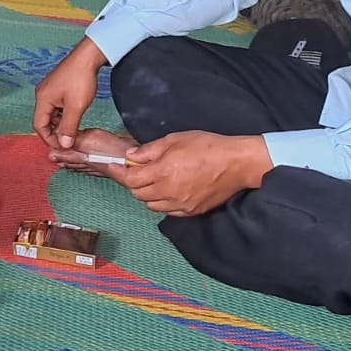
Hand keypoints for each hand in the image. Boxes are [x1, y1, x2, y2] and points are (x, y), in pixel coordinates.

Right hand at [33, 39, 106, 154]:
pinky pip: (56, 106)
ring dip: (60, 124)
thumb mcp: (76, 107)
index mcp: (42, 99)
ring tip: (73, 130)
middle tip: (68, 141)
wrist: (88, 57)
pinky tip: (74, 116)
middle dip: (55, 132)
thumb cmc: (80, 77)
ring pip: (51, 114)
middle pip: (44, 120)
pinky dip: (63, 115)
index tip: (62, 146)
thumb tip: (64, 144)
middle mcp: (42, 94)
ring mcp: (49, 90)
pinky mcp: (57, 87)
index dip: (49, 139)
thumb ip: (69, 127)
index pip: (39, 126)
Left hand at [120, 131, 272, 216]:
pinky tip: (168, 190)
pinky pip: (167, 211)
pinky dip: (162, 202)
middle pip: (137, 194)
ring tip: (153, 180)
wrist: (237, 164)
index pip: (130, 179)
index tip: (113, 167)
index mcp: (162, 172)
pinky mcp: (191, 211)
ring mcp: (180, 204)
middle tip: (135, 170)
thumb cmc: (208, 147)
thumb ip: (150, 150)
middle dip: (132, 182)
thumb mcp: (175, 140)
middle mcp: (169, 192)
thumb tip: (131, 157)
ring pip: (151, 205)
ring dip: (146, 193)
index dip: (118, 173)